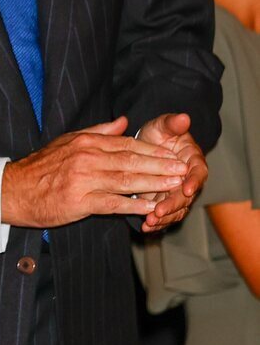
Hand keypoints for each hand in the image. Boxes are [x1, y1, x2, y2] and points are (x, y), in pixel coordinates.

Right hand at [1, 115, 190, 229]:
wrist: (14, 190)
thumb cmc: (41, 168)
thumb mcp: (68, 141)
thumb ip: (98, 131)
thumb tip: (124, 121)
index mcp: (86, 142)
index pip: (127, 144)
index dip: (153, 150)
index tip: (173, 154)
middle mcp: (87, 158)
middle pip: (131, 161)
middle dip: (160, 166)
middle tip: (182, 169)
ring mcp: (84, 180)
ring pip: (126, 180)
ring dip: (154, 183)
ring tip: (175, 185)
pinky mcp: (80, 202)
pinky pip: (113, 203)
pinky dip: (133, 205)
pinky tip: (150, 207)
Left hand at [135, 112, 207, 232]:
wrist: (149, 144)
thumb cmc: (160, 134)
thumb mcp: (164, 125)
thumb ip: (173, 124)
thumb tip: (184, 117)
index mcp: (193, 161)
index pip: (198, 172)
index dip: (194, 181)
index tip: (187, 188)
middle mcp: (188, 180)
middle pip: (186, 196)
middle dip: (173, 204)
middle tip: (160, 210)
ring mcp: (177, 193)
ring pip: (176, 209)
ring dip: (164, 216)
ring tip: (150, 221)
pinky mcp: (165, 201)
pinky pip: (165, 215)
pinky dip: (157, 222)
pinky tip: (145, 227)